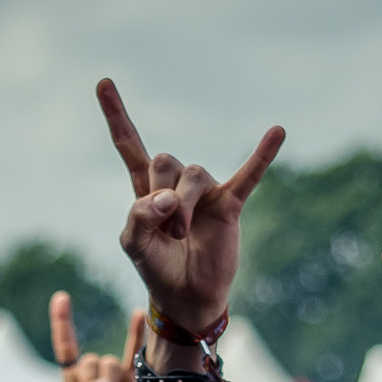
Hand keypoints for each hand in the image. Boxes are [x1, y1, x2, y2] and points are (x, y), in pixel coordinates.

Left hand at [51, 291, 145, 381]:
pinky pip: (135, 352)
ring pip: (109, 362)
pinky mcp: (135, 380)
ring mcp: (115, 377)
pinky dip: (136, 334)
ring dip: (110, 381)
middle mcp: (94, 377)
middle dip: (94, 380)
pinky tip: (137, 313)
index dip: (64, 325)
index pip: (67, 350)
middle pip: (91, 360)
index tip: (62, 298)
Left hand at [97, 78, 283, 333]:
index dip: (117, 116)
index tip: (104, 84)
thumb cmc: (158, 270)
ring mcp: (205, 194)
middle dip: (161, 195)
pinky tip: (277, 131)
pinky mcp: (229, 206)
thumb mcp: (135, 245)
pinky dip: (262, 155)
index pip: (130, 145)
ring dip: (183, 205)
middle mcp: (176, 185)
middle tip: (166, 231)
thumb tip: (167, 199)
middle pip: (165, 162)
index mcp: (147, 190)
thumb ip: (139, 217)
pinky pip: (249, 175)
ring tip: (181, 235)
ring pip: (193, 174)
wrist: (186, 298)